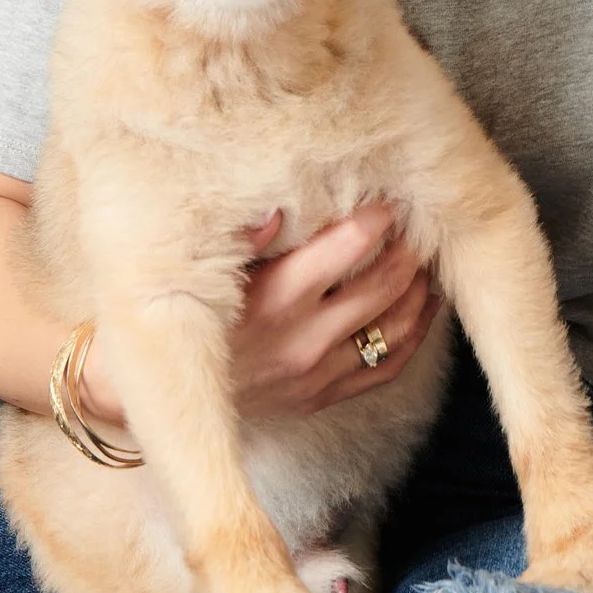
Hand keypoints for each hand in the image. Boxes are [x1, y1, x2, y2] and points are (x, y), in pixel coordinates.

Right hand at [80, 203, 442, 425]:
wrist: (161, 397)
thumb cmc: (181, 319)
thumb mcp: (202, 274)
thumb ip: (246, 240)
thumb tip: (279, 207)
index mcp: (274, 298)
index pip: (346, 249)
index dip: (377, 218)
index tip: (390, 196)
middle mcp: (303, 337)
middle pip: (384, 285)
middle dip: (410, 248)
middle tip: (421, 220)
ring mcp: (318, 372)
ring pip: (397, 326)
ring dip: (422, 289)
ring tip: (431, 258)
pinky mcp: (324, 396)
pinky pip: (388, 366)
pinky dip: (416, 333)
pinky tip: (425, 306)